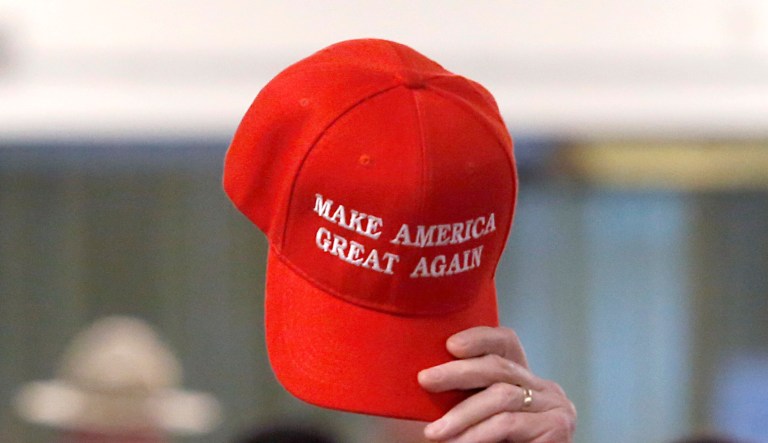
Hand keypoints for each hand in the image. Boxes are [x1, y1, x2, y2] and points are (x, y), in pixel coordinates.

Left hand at [418, 326, 575, 442]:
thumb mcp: (476, 417)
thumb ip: (464, 396)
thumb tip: (427, 376)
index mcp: (524, 380)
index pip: (506, 343)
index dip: (480, 338)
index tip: (450, 345)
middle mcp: (544, 388)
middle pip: (499, 366)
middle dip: (458, 372)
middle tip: (426, 380)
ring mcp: (555, 406)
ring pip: (501, 396)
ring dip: (462, 414)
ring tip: (434, 432)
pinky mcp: (557, 427)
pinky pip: (508, 423)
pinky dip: (477, 434)